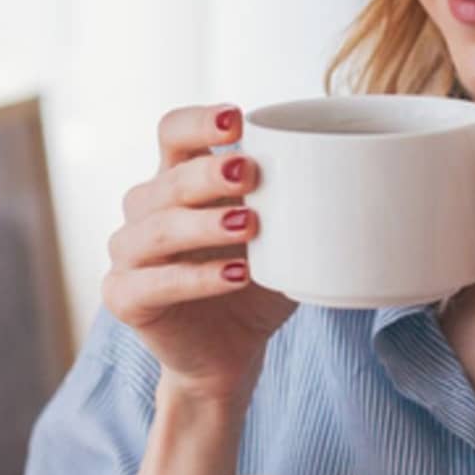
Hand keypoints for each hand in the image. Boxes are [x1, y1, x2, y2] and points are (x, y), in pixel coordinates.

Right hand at [101, 103, 295, 407]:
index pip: (172, 132)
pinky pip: (153, 283)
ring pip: (156, 230)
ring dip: (204, 225)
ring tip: (251, 226)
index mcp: (178, 180)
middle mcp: (145, 210)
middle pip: (167, 180)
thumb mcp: (283, 237)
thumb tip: (351, 169)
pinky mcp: (124, 297)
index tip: (238, 122)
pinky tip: (237, 275)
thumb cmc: (256, 282)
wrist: (231, 352)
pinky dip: (197, 278)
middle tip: (251, 175)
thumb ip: (296, 203)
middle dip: (208, 175)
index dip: (199, 122)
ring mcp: (129, 254)